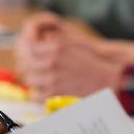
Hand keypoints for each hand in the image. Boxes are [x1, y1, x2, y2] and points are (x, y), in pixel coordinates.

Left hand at [18, 31, 133, 100]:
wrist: (108, 81)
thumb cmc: (93, 63)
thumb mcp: (76, 44)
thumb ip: (57, 40)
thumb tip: (42, 38)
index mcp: (57, 48)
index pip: (29, 47)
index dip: (25, 50)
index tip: (27, 53)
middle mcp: (52, 62)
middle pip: (25, 64)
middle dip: (27, 65)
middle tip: (33, 67)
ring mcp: (52, 79)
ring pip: (29, 80)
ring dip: (33, 79)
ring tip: (41, 79)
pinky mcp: (54, 94)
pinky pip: (36, 95)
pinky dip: (38, 94)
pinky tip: (46, 90)